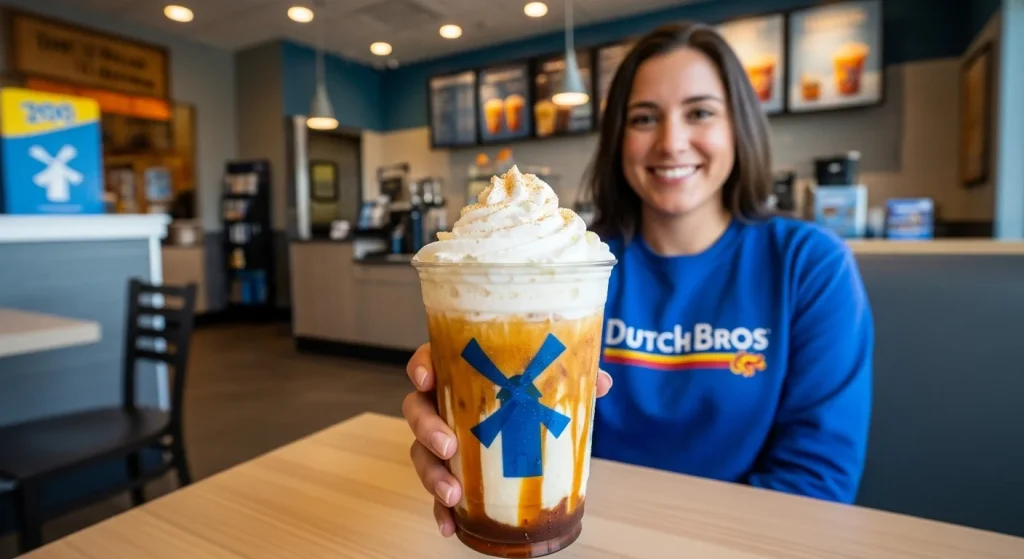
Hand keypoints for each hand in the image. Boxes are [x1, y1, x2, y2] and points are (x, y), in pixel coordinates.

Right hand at [402, 342, 612, 536]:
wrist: (536, 425)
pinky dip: (441, 510)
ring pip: (421, 453)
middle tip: (449, 446)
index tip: (427, 380)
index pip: (428, 361)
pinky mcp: (451, 472)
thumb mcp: (550, 380)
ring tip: (453, 494)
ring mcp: (442, 439)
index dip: (421, 368)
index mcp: (459, 373)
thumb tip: (602, 382)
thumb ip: (570, 376)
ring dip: (431, 475)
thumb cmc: (531, 393)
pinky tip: (450, 525)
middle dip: (427, 428)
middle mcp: (444, 404)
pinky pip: (437, 491)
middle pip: (417, 409)